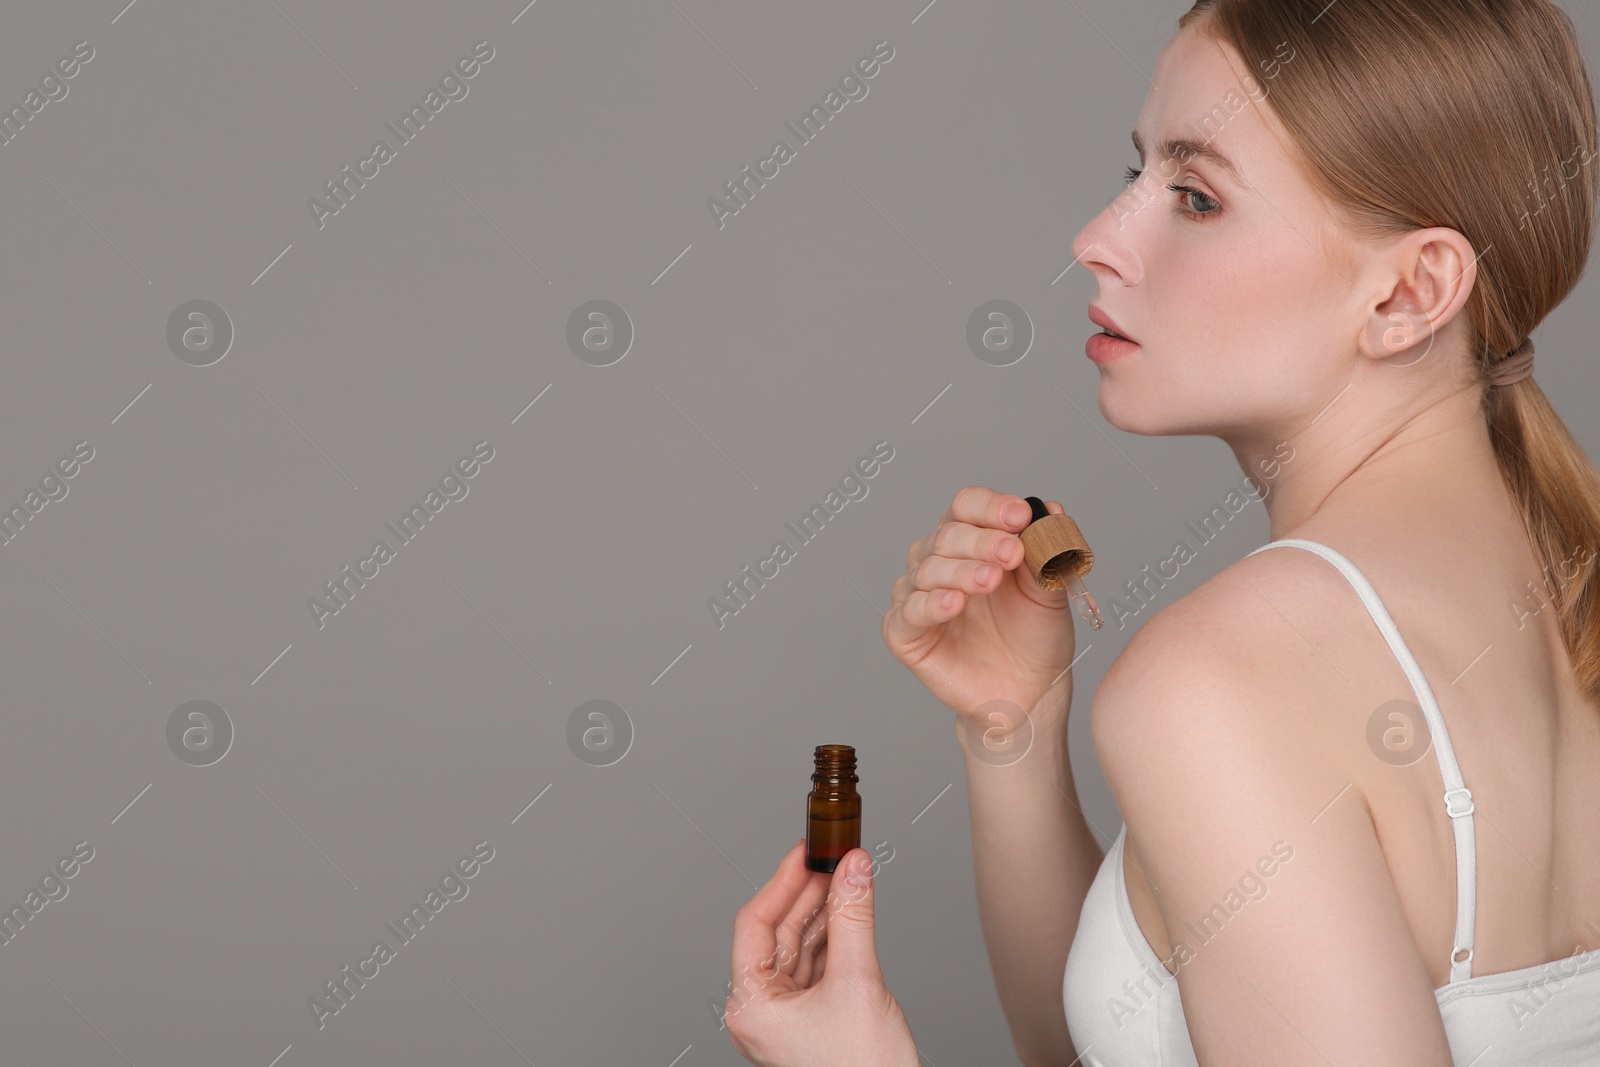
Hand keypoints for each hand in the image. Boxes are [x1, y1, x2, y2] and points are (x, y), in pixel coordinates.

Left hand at [724, 842, 917, 1066]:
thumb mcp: (858, 982)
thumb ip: (854, 916)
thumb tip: (852, 867)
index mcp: (751, 1006)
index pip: (754, 923)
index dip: (782, 881)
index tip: (806, 850)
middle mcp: (761, 1012)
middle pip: (778, 933)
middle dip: (809, 894)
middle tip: (835, 857)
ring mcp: (786, 1019)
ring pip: (800, 948)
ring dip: (826, 913)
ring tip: (848, 878)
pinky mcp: (812, 1021)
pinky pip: (817, 967)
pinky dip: (835, 939)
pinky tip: (852, 913)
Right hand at [884, 487, 1077, 728]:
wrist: (1031, 691)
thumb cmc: (1035, 636)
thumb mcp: (1049, 590)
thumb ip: (1046, 551)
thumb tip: (1052, 509)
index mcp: (971, 542)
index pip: (967, 507)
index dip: (990, 507)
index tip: (1021, 516)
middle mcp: (939, 562)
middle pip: (947, 534)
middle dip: (982, 541)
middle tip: (1012, 553)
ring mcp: (918, 597)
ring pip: (928, 569)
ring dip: (962, 571)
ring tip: (991, 581)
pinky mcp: (905, 634)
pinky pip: (908, 612)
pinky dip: (930, 604)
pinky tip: (954, 603)